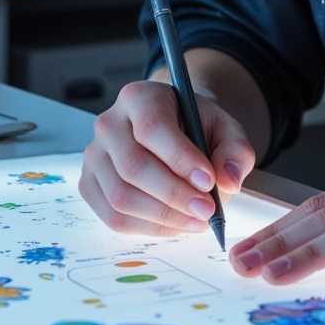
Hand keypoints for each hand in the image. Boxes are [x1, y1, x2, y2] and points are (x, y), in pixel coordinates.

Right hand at [79, 80, 255, 235]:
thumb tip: (229, 181)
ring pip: (121, 197)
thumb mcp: (224, 128)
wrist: (175, 130)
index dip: (179, 158)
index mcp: (140, 97)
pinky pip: (113, 217)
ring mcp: (95, 156)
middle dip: (174, 195)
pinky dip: (148, 227)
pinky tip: (175, 224)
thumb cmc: (196, 127)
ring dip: (163, 217)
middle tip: (207, 210)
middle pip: (133, 167)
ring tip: (197, 220)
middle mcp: (109, 123)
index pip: (152, 128)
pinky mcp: (90, 185)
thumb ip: (234, 150)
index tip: (208, 181)